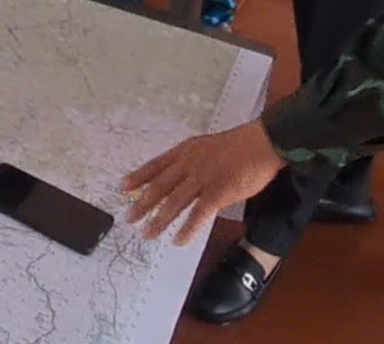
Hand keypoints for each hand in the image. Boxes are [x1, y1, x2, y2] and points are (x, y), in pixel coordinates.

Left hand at [122, 121, 285, 244]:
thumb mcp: (207, 147)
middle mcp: (189, 165)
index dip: (138, 176)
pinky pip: (199, 214)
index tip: (123, 186)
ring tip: (148, 234)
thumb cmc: (238, 145)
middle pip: (159, 187)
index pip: (155, 165)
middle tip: (129, 218)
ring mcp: (202, 179)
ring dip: (159, 220)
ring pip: (174, 202)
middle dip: (143, 204)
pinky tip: (179, 240)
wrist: (261, 143)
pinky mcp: (218, 192)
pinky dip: (188, 228)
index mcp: (185, 152)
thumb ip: (193, 162)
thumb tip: (183, 177)